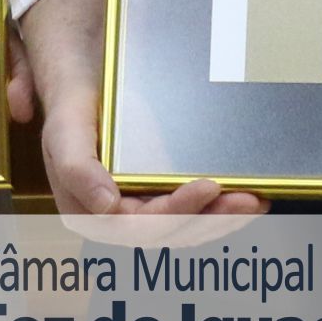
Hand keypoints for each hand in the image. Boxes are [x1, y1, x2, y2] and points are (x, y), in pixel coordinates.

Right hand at [14, 0, 264, 220]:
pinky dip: (221, 209)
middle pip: (171, 233)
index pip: (139, 226)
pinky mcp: (162, 198)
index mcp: (90, 214)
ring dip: (223, 220)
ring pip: (188, 228)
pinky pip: (194, 213)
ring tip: (256, 201)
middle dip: (211, 220)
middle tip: (247, 199)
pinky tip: (249, 198)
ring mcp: (144, 211)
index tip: (208, 188)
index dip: (176, 213)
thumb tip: (106, 206)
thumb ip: (76, 167)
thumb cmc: (72, 109)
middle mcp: (118, 221)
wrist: (83, 87)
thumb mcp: (65, 130)